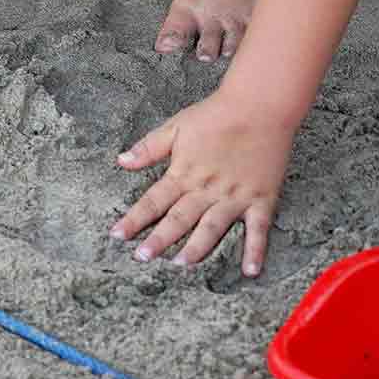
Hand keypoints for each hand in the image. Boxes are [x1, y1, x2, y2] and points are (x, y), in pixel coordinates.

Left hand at [111, 92, 296, 276]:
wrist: (259, 106)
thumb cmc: (215, 115)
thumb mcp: (175, 127)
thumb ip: (149, 148)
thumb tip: (121, 161)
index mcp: (184, 172)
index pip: (153, 201)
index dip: (133, 219)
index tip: (116, 235)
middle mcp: (207, 189)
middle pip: (178, 219)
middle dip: (158, 240)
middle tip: (142, 258)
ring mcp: (235, 196)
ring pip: (212, 229)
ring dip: (197, 249)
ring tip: (181, 264)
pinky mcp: (262, 199)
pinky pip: (258, 230)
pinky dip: (255, 251)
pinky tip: (250, 271)